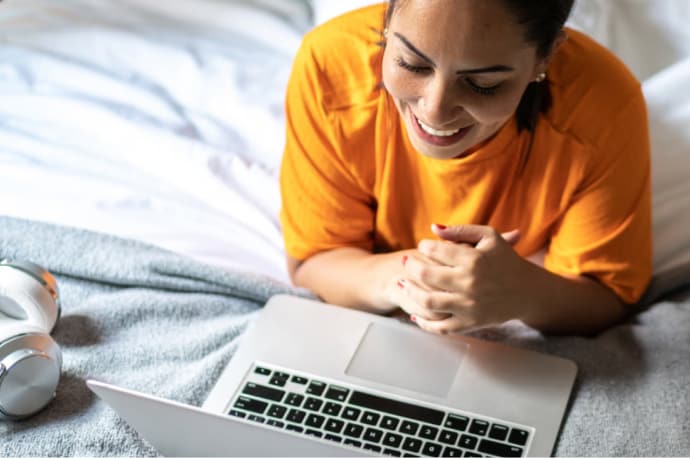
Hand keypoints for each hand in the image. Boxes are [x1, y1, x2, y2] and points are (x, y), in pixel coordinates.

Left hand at [397, 224, 527, 334]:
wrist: (528, 291)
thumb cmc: (506, 260)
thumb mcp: (489, 237)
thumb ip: (461, 230)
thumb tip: (433, 228)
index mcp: (473, 259)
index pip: (435, 250)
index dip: (424, 246)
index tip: (423, 246)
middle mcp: (469, 283)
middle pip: (426, 274)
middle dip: (411, 266)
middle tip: (407, 263)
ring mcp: (469, 306)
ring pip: (428, 301)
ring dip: (411, 292)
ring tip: (404, 284)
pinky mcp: (470, 323)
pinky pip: (441, 327)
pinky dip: (424, 323)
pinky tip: (415, 314)